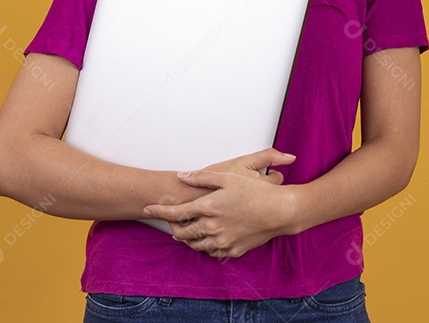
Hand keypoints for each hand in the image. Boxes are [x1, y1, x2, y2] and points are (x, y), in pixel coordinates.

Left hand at [142, 148, 298, 258]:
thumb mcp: (228, 177)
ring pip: (195, 245)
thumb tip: (182, 176)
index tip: (147, 209)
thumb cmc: (256, 192)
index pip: (176, 211)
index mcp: (208, 207)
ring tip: (186, 232)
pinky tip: (208, 239)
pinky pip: (212, 252)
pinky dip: (206, 246)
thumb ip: (202, 177)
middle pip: (182, 232)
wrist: (280, 212)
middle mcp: (212, 227)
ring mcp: (222, 241)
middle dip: (172, 227)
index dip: (159, 210)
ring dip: (187, 239)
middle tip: (170, 222)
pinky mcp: (233, 250)